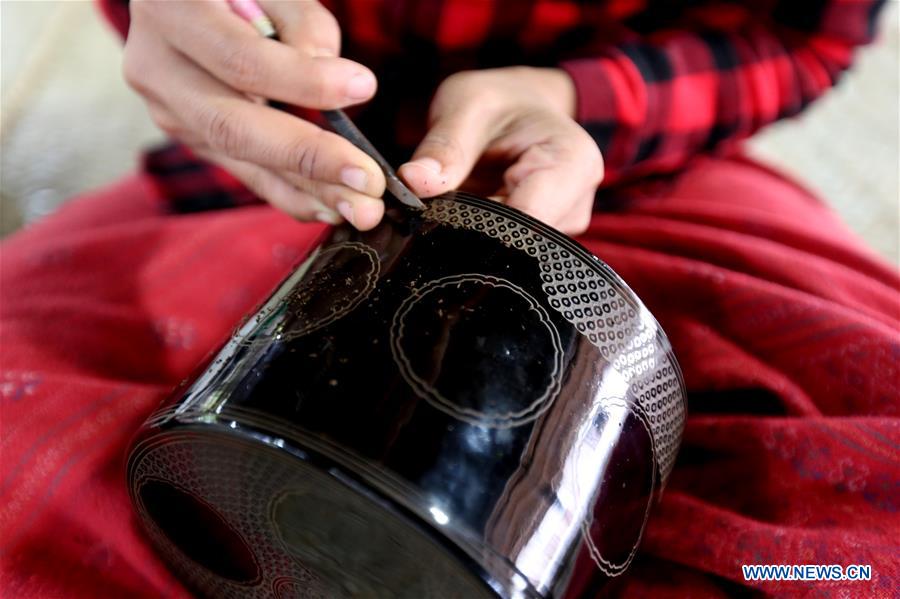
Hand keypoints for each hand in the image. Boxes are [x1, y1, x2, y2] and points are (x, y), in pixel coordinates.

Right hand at [123, 0, 385, 228]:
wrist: (191, 0)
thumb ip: (302, 23)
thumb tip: (334, 82)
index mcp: (172, 11)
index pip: (241, 60)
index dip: (303, 81)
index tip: (363, 88)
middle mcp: (156, 67)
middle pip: (234, 126)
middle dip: (308, 159)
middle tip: (368, 183)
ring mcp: (168, 110)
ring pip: (240, 159)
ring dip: (306, 189)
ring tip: (359, 208)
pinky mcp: (191, 137)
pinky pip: (243, 172)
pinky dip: (289, 192)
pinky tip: (329, 206)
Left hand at [399, 67, 602, 234]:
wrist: (520, 108)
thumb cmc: (498, 101)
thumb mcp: (465, 106)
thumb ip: (444, 146)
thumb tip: (412, 181)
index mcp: (572, 162)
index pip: (531, 216)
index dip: (481, 223)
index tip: (440, 213)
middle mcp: (576, 202)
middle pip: (520, 241)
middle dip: (473, 231)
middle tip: (438, 206)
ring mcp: (561, 226)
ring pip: (510, 253)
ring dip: (473, 235)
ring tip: (456, 202)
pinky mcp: (541, 240)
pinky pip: (506, 253)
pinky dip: (478, 238)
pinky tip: (465, 216)